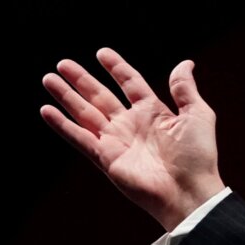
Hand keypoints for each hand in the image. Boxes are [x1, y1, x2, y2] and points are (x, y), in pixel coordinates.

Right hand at [40, 48, 224, 230]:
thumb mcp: (197, 115)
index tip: (101, 53)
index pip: (130, 83)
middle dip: (81, 80)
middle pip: (101, 96)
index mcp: (153, 112)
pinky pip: (80, 138)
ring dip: (66, 97)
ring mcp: (117, 141)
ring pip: (85, 113)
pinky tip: (46, 110)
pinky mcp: (106, 158)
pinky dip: (62, 125)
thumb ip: (185, 89)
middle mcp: (131, 125)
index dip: (116, 68)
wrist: (189, 191)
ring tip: (49, 79)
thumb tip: (185, 63)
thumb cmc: (198, 157)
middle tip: (62, 64)